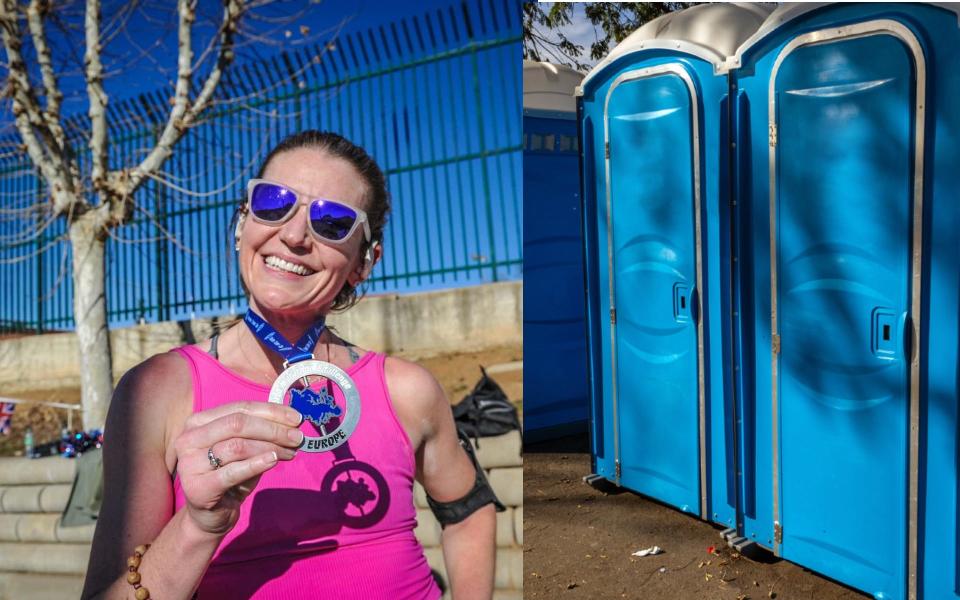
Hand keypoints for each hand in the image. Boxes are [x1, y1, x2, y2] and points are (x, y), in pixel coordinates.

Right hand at [173, 401, 303, 535]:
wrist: (210, 516)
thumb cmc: (230, 476)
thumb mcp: (244, 449)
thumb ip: (260, 432)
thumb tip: (291, 421)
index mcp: (198, 422)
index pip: (240, 408)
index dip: (271, 411)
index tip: (296, 418)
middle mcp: (188, 439)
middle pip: (238, 424)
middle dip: (273, 429)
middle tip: (297, 437)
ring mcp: (190, 464)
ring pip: (237, 446)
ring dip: (270, 447)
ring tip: (290, 453)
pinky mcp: (198, 487)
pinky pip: (233, 471)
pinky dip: (256, 464)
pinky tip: (273, 460)